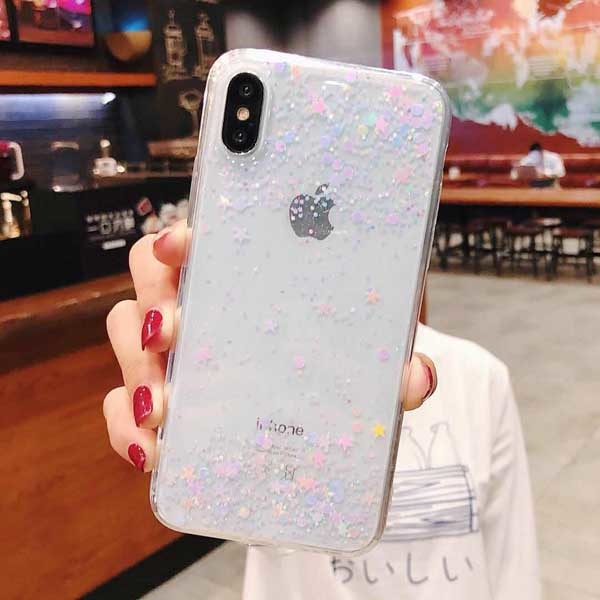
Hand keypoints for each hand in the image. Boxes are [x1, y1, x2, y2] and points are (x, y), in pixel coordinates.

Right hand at [104, 220, 437, 471]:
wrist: (323, 415)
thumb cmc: (336, 360)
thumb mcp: (365, 354)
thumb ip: (391, 360)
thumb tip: (415, 376)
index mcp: (241, 275)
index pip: (195, 240)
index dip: (179, 238)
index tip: (185, 244)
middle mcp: (199, 303)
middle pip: (147, 282)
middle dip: (151, 304)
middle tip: (170, 336)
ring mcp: (174, 352)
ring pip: (125, 338)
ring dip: (134, 370)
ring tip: (161, 409)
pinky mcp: (163, 400)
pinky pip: (122, 406)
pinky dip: (125, 427)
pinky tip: (151, 451)